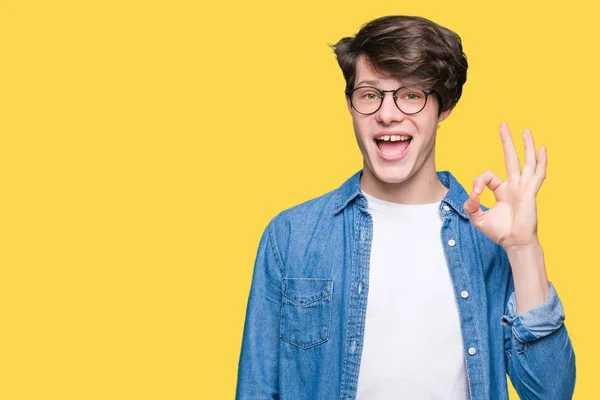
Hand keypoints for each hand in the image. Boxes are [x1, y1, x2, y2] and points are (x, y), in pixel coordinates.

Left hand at [463, 122, 546, 249]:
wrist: (514, 242)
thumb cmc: (499, 232)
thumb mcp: (478, 218)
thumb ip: (471, 206)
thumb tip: (471, 196)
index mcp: (502, 190)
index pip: (487, 176)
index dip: (478, 182)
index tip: (475, 195)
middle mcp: (514, 185)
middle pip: (510, 158)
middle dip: (506, 141)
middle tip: (502, 125)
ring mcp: (523, 187)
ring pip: (526, 162)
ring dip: (526, 146)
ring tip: (526, 131)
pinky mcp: (530, 192)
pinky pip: (537, 174)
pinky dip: (541, 162)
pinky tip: (543, 149)